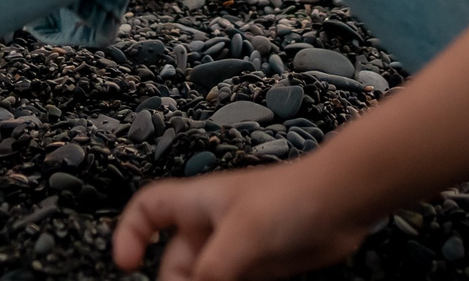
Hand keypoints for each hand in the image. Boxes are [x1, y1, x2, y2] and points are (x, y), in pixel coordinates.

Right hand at [113, 157, 373, 280]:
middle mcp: (211, 226)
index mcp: (197, 203)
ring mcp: (235, 249)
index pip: (149, 210)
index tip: (126, 264)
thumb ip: (212, 271)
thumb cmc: (292, 197)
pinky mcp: (258, 268)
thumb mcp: (242, 235)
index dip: (131, 233)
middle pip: (174, 262)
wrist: (342, 203)